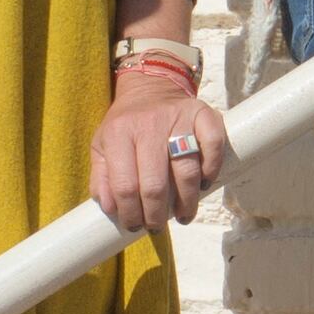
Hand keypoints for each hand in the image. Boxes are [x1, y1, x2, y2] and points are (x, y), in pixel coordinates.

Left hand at [88, 67, 225, 230]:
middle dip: (157, 214)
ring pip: (186, 170)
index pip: (124, 185)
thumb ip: (101, 178)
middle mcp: (148, 124)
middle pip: (155, 183)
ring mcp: (178, 118)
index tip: (135, 226)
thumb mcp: (102, 146)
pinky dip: (211, 169)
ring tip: (183, 215)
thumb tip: (110, 209)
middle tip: (158, 226)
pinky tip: (203, 184)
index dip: (130, 212)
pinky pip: (213, 145)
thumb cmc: (125, 125)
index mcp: (119, 133)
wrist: (150, 88)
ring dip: (186, 202)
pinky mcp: (203, 113)